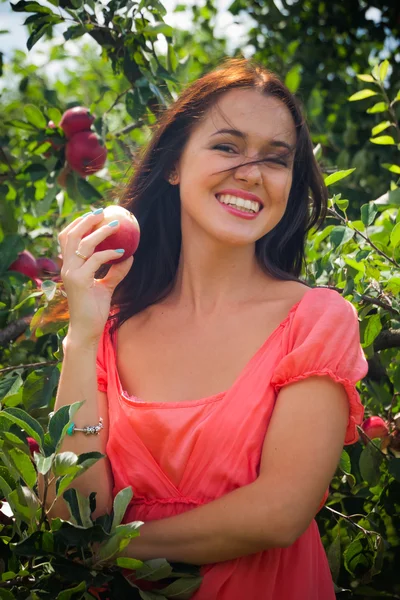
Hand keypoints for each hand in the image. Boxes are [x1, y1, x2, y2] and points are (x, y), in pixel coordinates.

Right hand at [58, 208, 133, 344]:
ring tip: (116, 226)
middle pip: (70, 235)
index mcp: (69, 266)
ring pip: (82, 244)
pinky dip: (108, 254)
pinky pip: (95, 261)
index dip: (78, 223)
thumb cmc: (94, 309)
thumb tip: (129, 256)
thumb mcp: (106, 286)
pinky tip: (121, 253)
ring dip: (100, 232)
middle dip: (86, 220)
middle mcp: (67, 267)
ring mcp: (71, 274)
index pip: (67, 238)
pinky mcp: (79, 281)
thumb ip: (115, 271)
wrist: (86, 330)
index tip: (95, 214)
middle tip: (103, 212)